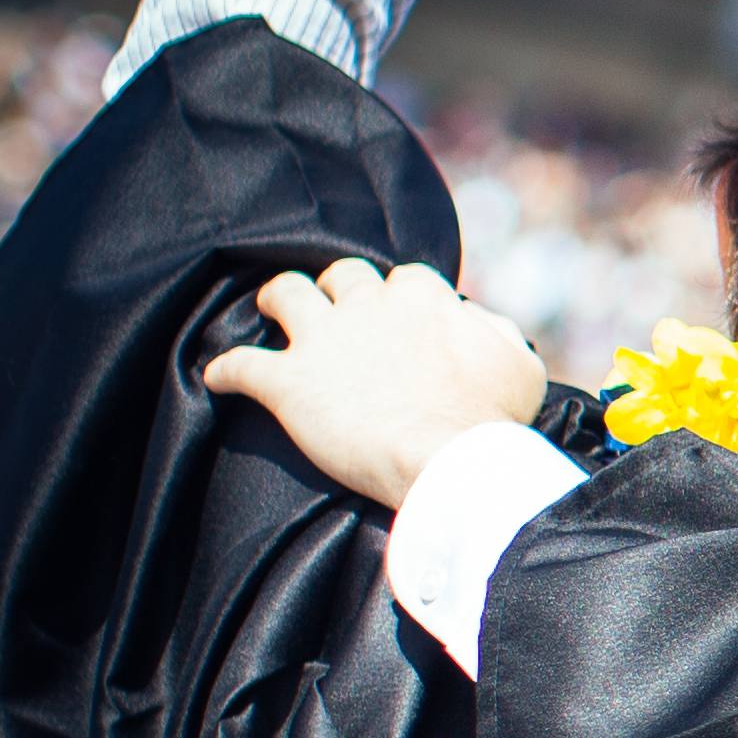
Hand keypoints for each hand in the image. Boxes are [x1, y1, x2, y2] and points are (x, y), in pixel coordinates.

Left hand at [203, 259, 549, 509]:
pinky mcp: (287, 384)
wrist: (450, 463)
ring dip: (276, 300)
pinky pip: (239, 365)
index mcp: (421, 298)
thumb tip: (472, 321)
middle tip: (338, 314)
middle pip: (341, 274)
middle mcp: (367, 306)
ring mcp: (323, 341)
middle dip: (337, 288)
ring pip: (284, 294)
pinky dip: (225, 371)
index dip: (401, 299)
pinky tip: (217, 378)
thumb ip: (495, 331)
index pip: (404, 279)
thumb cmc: (492, 420)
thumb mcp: (520, 365)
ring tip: (270, 309)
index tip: (401, 322)